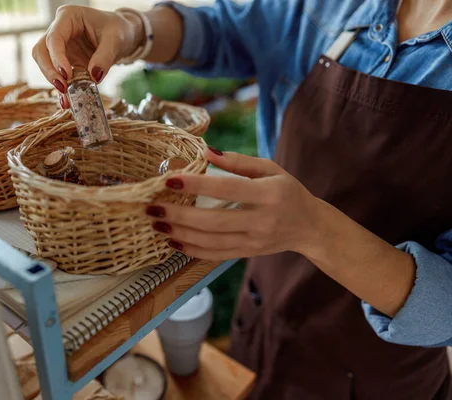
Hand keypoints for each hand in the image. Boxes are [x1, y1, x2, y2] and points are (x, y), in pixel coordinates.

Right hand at [32, 5, 143, 108]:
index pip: (54, 37)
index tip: (66, 75)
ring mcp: (61, 47)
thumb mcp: (116, 40)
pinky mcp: (66, 62)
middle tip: (62, 87)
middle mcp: (59, 30)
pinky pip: (59, 76)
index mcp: (68, 17)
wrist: (124, 36)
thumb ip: (105, 57)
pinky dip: (62, 89)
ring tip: (66, 99)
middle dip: (48, 71)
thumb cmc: (119, 30)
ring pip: (45, 64)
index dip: (57, 57)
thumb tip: (94, 77)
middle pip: (42, 51)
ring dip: (53, 82)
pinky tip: (67, 101)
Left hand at [146, 147, 325, 260]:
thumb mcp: (270, 169)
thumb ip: (238, 162)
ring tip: (156, 223)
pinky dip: (191, 250)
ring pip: (211, 241)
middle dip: (179, 215)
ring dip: (179, 233)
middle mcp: (262, 221)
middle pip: (214, 221)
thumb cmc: (287, 191)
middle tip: (152, 207)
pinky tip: (173, 241)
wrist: (310, 227)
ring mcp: (254, 241)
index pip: (228, 189)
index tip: (170, 179)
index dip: (197, 184)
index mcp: (269, 194)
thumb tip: (206, 151)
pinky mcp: (247, 253)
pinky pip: (215, 255)